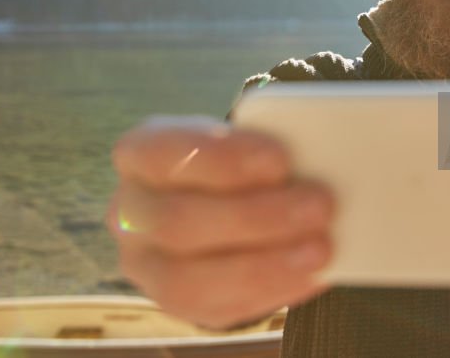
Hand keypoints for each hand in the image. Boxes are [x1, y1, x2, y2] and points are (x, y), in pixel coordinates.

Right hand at [106, 115, 333, 328]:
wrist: (218, 200)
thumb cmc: (235, 163)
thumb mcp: (243, 140)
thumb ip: (267, 147)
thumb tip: (318, 159)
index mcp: (140, 154)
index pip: (163, 153)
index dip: (222, 157)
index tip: (280, 159)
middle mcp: (129, 211)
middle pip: (178, 221)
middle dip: (256, 217)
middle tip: (320, 205)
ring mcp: (144, 263)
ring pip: (188, 278)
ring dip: (263, 264)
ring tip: (320, 248)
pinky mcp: (172, 302)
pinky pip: (214, 309)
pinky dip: (269, 291)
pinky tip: (309, 274)